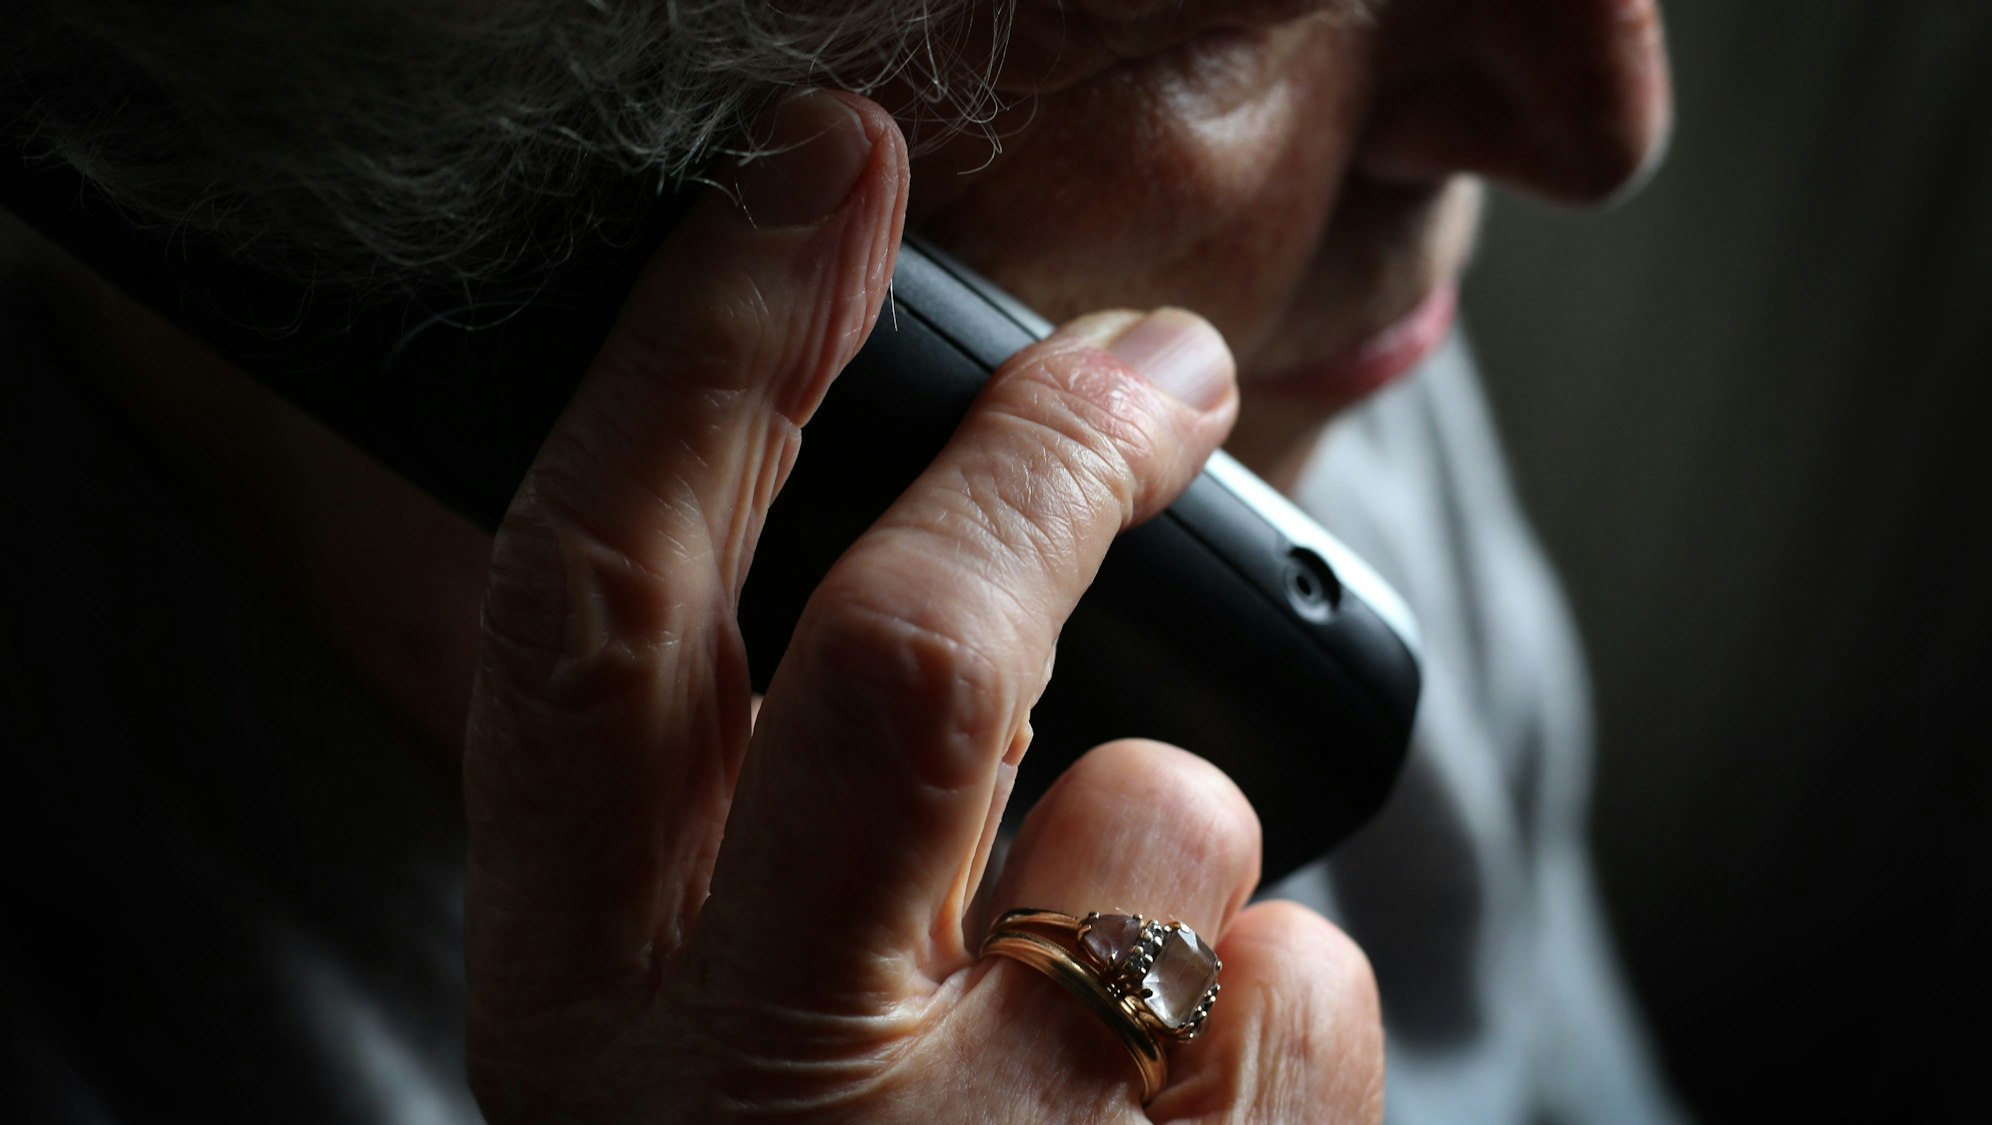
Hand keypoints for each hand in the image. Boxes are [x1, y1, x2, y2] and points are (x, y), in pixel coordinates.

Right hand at [462, 90, 1383, 1122]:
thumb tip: (948, 576)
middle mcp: (732, 1100)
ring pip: (1163, 817)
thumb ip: (753, 815)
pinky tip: (1188, 1109)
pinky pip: (1306, 980)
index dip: (703, 354)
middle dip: (1042, 454)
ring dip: (1175, 828)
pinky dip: (1284, 993)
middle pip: (902, 656)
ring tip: (1107, 975)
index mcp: (576, 1002)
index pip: (597, 606)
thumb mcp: (703, 1020)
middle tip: (1157, 364)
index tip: (815, 176)